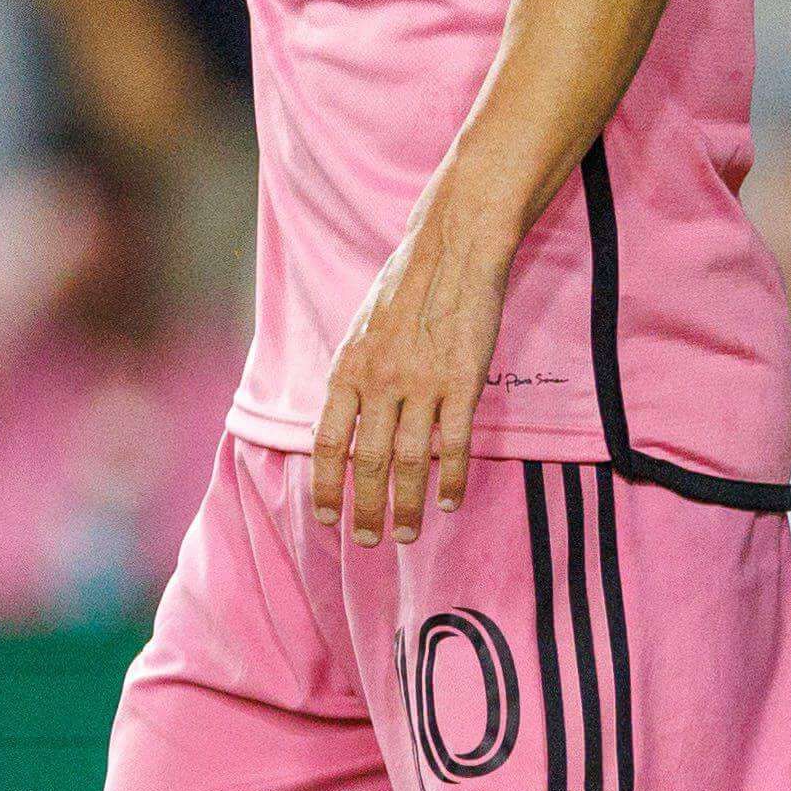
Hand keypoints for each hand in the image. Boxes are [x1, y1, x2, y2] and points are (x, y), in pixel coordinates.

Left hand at [307, 216, 500, 545]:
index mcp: (347, 370)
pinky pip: (455, 442)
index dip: (326, 486)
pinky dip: (451, 478)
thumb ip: (352, 379)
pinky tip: (448, 501)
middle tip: (370, 541)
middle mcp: (379, 381)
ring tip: (405, 533)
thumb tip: (343, 426)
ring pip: (411, 461)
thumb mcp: (359, 332)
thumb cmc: (403, 290)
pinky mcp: (464, 381)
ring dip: (407, 505)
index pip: (328, 443)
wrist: (451, 249)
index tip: (328, 518)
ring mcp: (422, 383)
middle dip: (367, 509)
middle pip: (369, 462)